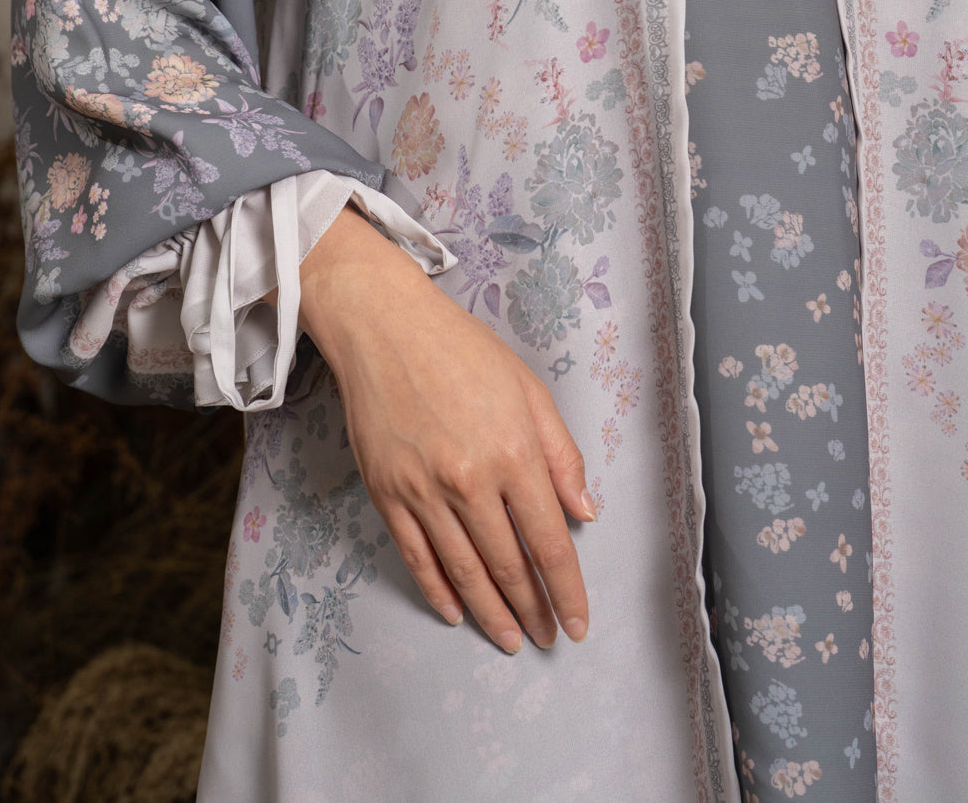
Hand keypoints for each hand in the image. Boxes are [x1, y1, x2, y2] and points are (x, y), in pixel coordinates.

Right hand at [297, 203, 594, 654]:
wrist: (384, 328)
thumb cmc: (462, 349)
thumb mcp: (529, 388)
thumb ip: (561, 454)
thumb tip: (583, 512)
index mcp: (513, 452)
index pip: (549, 541)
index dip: (566, 589)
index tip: (578, 621)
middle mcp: (470, 480)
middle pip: (508, 565)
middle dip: (533, 609)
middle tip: (549, 638)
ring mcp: (424, 491)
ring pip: (464, 571)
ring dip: (492, 613)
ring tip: (511, 639)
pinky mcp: (387, 493)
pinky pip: (417, 557)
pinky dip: (438, 591)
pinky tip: (457, 612)